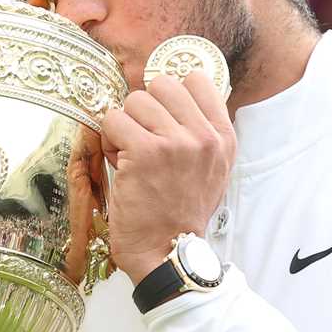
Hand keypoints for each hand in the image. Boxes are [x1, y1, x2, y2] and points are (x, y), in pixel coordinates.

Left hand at [100, 71, 235, 282]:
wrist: (167, 251)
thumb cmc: (181, 213)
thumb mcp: (211, 170)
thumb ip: (200, 132)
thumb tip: (173, 95)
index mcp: (223, 138)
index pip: (196, 79)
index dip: (171, 94)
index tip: (162, 116)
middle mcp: (204, 136)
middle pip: (162, 84)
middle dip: (145, 108)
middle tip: (143, 138)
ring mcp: (175, 142)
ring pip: (135, 101)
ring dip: (125, 126)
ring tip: (131, 155)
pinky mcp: (144, 151)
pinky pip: (113, 120)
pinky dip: (109, 140)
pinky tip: (119, 163)